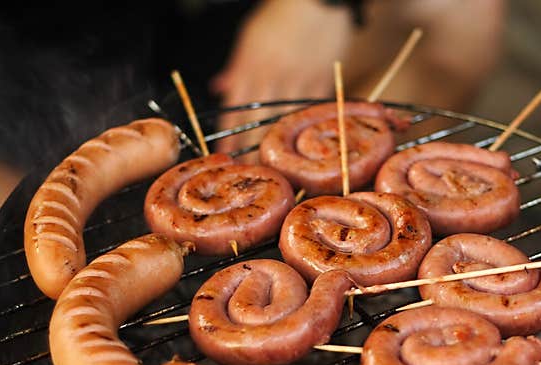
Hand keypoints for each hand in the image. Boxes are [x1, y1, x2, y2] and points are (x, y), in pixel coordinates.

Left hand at [209, 0, 353, 157]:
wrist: (316, 2)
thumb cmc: (281, 16)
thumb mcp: (250, 38)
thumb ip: (236, 67)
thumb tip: (219, 87)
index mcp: (251, 66)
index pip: (234, 110)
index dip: (229, 136)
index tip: (225, 155)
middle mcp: (272, 78)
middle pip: (257, 122)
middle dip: (250, 149)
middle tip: (247, 171)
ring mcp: (298, 82)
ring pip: (284, 123)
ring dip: (276, 147)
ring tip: (272, 167)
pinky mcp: (321, 84)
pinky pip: (310, 113)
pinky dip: (304, 130)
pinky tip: (301, 146)